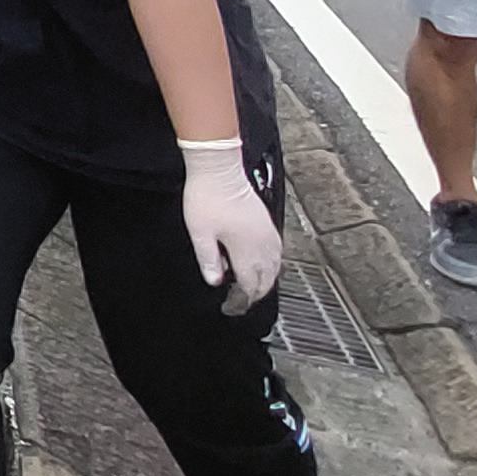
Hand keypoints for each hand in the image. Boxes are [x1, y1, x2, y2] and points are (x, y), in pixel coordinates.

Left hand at [178, 138, 283, 314]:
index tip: (232, 306)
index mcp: (246, 248)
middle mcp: (262, 243)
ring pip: (275, 266)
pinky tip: (262, 264)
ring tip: (251, 287)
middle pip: (267, 278)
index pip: (250, 284)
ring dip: (265, 280)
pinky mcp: (267, 222)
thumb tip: (215, 281)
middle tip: (241, 300)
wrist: (218, 168)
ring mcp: (267, 232)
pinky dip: (271, 264)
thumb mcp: (200, 232)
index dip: (242, 299)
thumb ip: (208, 259)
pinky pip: (276, 252)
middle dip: (255, 293)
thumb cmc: (207, 197)